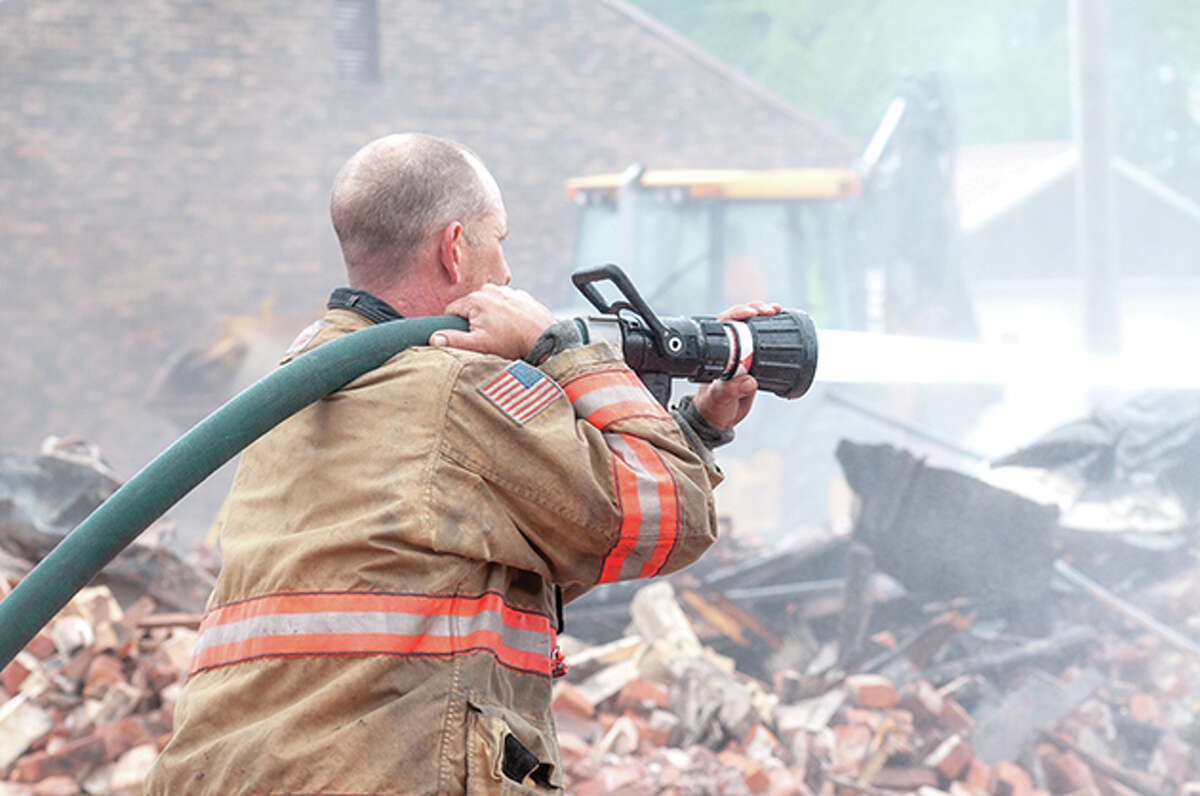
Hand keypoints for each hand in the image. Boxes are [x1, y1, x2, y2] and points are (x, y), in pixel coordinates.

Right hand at [431, 284, 554, 359]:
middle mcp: (491, 289)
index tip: (465, 338)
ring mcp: (508, 291)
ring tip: (502, 335)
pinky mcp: (522, 296)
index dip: (454, 326)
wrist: (545, 339)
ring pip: (489, 306)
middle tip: (486, 338)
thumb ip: (453, 340)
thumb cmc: (512, 342)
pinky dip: (507, 315)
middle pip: (470, 307)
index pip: (451, 310)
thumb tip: (433, 338)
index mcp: (475, 298)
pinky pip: (506, 305)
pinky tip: (514, 328)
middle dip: (473, 322)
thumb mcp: (478, 345)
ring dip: (491, 318)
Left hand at [691, 300, 781, 428]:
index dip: (737, 314)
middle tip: (769, 310)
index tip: (751, 313)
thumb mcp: (720, 398)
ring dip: (764, 315)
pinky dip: (772, 331)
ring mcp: (741, 354)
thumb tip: (749, 381)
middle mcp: (728, 350)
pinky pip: (762, 342)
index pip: (724, 324)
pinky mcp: (753, 362)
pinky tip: (781, 322)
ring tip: (775, 309)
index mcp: (716, 353)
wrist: (718, 418)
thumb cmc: (713, 405)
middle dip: (754, 309)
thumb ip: (731, 390)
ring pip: (752, 327)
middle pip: (739, 320)